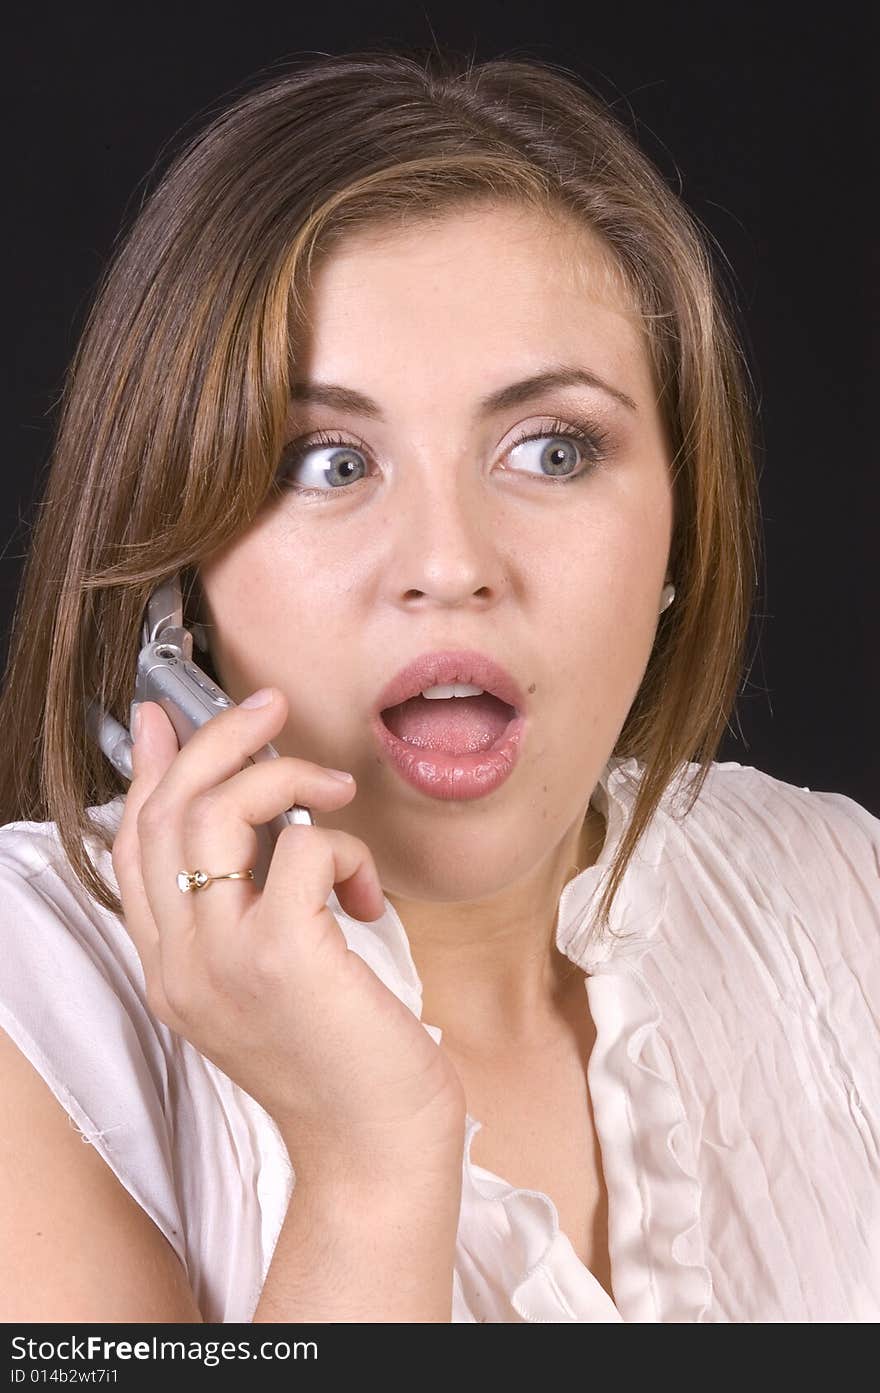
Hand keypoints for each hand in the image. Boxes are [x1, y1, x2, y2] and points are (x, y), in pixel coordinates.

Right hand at [111, 689, 465, 1183]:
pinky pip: (305, 848)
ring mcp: (224, 960)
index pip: (131, 847)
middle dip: (216, 741)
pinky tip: (367, 893)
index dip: (148, 770)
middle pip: (167, 813)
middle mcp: (181, 963)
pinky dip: (344, 847)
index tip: (166, 717)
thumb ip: (250, 908)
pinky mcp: (284, 956)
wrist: (375, 1155)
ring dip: (282, 774)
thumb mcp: (273, 984)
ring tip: (334, 787)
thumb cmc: (342, 1065)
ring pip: (217, 813)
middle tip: (269, 709)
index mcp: (172, 969)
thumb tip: (262, 822)